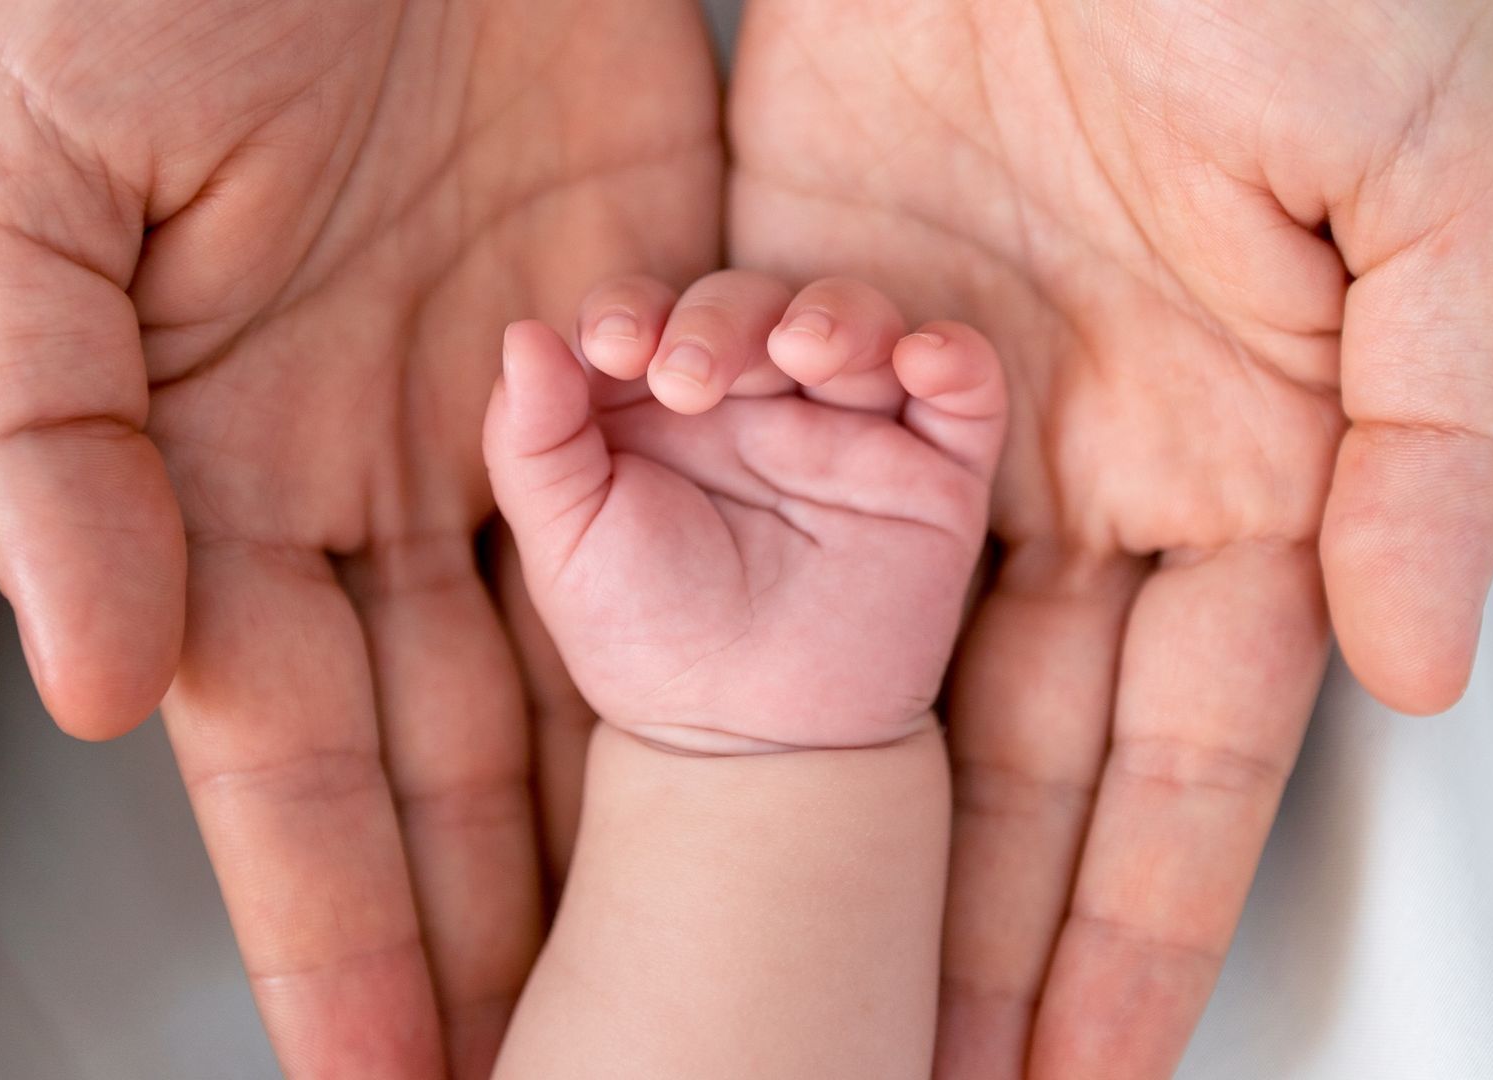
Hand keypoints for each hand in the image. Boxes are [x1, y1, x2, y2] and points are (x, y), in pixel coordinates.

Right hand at [0, 0, 718, 1074]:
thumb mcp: (19, 195)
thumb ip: (47, 447)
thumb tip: (103, 694)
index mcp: (220, 463)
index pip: (286, 751)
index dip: (328, 919)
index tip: (381, 1070)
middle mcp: (386, 462)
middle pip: (452, 740)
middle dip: (493, 912)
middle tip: (560, 1060)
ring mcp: (532, 395)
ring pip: (593, 647)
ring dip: (628, 808)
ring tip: (688, 952)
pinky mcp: (651, 304)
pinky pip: (706, 485)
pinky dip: (749, 605)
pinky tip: (781, 736)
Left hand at [485, 274, 1005, 752]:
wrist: (751, 741)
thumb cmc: (649, 640)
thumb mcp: (566, 544)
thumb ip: (533, 441)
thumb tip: (525, 334)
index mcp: (663, 405)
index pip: (653, 311)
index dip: (633, 307)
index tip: (613, 348)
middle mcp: (759, 402)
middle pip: (751, 301)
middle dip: (719, 319)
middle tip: (688, 382)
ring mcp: (852, 431)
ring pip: (860, 320)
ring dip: (837, 314)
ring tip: (802, 352)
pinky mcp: (935, 474)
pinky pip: (967, 386)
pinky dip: (952, 354)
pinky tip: (917, 361)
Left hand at [727, 0, 1492, 1074]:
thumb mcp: (1433, 191)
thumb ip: (1439, 437)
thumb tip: (1420, 661)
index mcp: (1240, 461)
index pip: (1179, 756)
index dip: (1130, 922)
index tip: (1077, 1056)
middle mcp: (1074, 456)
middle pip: (1005, 745)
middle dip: (955, 914)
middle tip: (896, 1057)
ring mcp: (929, 393)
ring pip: (863, 641)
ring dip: (807, 781)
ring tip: (745, 926)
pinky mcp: (804, 298)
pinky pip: (744, 467)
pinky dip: (692, 549)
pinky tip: (646, 677)